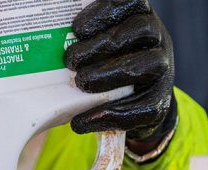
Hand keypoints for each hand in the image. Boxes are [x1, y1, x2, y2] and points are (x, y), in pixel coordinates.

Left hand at [64, 0, 176, 143]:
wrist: (138, 106)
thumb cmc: (109, 66)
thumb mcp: (100, 46)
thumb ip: (83, 39)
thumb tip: (43, 40)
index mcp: (139, 18)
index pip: (131, 2)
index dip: (106, 10)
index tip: (77, 29)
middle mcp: (157, 39)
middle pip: (140, 30)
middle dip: (101, 45)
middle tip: (70, 60)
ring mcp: (164, 69)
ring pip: (147, 65)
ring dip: (109, 74)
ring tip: (81, 83)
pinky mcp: (161, 101)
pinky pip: (143, 108)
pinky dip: (111, 114)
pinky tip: (83, 120)